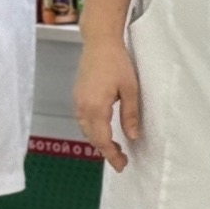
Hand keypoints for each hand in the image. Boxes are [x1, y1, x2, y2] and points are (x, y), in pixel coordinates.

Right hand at [74, 40, 143, 171]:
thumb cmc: (117, 63)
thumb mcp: (130, 89)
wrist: (99, 43)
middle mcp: (82, 108)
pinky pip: (83, 121)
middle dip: (105, 151)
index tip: (122, 165)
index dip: (112, 155)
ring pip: (86, 130)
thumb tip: (132, 137)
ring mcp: (77, 102)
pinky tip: (103, 130)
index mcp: (95, 108)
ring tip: (114, 148)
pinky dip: (92, 130)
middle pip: (92, 138)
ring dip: (98, 141)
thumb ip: (130, 115)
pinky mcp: (77, 97)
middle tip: (121, 160)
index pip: (103, 140)